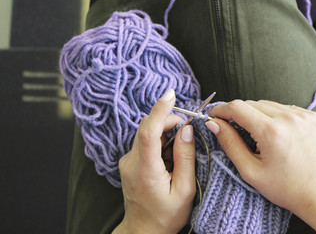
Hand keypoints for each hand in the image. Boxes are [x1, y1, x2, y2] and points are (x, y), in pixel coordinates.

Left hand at [113, 89, 195, 233]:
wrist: (143, 231)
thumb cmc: (166, 216)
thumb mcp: (184, 190)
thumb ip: (185, 157)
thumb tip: (186, 130)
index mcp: (145, 170)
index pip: (148, 131)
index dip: (159, 110)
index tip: (171, 94)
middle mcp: (131, 162)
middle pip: (147, 127)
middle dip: (168, 121)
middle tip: (187, 130)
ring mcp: (127, 161)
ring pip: (146, 133)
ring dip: (165, 133)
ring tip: (179, 152)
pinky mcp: (129, 162)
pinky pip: (144, 142)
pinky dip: (159, 141)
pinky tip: (169, 157)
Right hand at [206, 100, 315, 233]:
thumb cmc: (287, 188)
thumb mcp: (251, 171)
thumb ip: (230, 143)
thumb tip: (214, 124)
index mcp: (272, 132)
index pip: (237, 107)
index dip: (221, 110)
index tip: (213, 116)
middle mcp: (289, 118)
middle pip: (251, 103)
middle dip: (237, 113)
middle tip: (231, 128)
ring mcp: (303, 115)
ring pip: (267, 104)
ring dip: (256, 114)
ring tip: (256, 134)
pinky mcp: (313, 116)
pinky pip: (284, 108)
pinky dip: (274, 116)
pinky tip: (274, 132)